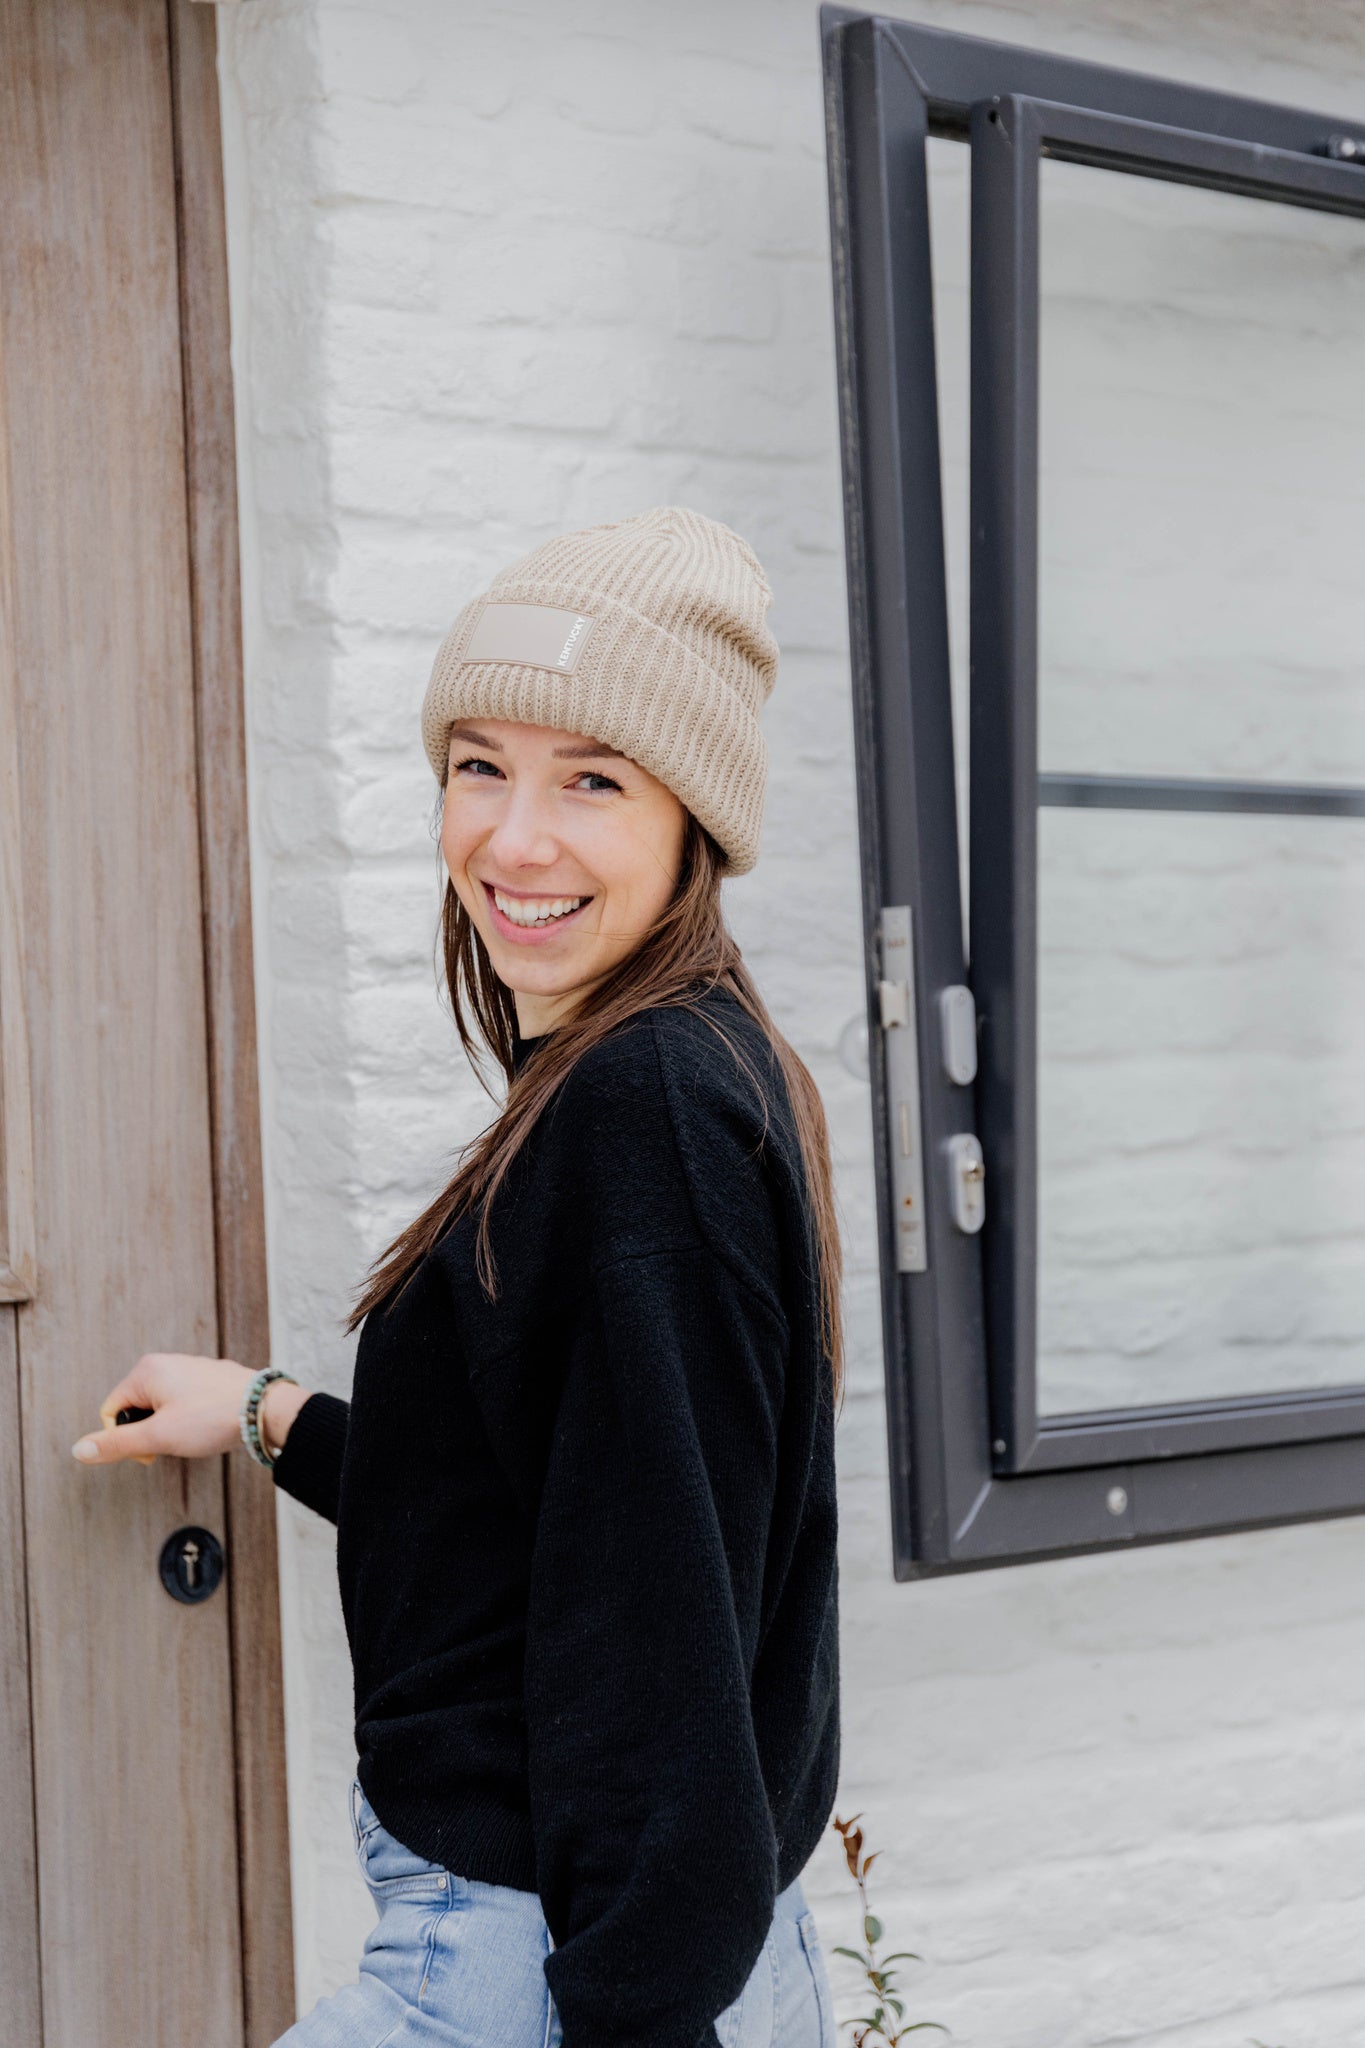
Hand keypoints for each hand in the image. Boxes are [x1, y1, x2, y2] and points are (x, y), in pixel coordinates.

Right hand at [71, 1353, 306, 1467]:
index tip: (150, 1452)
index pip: (112, 1411)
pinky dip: (191, 1420)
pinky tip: (209, 1426)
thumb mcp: (158, 1436)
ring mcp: (189, 1369)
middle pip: (137, 1409)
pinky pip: (184, 1404)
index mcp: (147, 1370)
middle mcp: (166, 1363)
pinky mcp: (208, 1379)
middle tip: (174, 1443)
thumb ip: (117, 1443)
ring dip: (171, 1429)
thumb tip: (79, 1450)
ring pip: (162, 1409)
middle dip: (150, 1433)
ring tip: (195, 1434)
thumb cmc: (212, 1417)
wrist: (265, 1409)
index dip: (125, 1439)